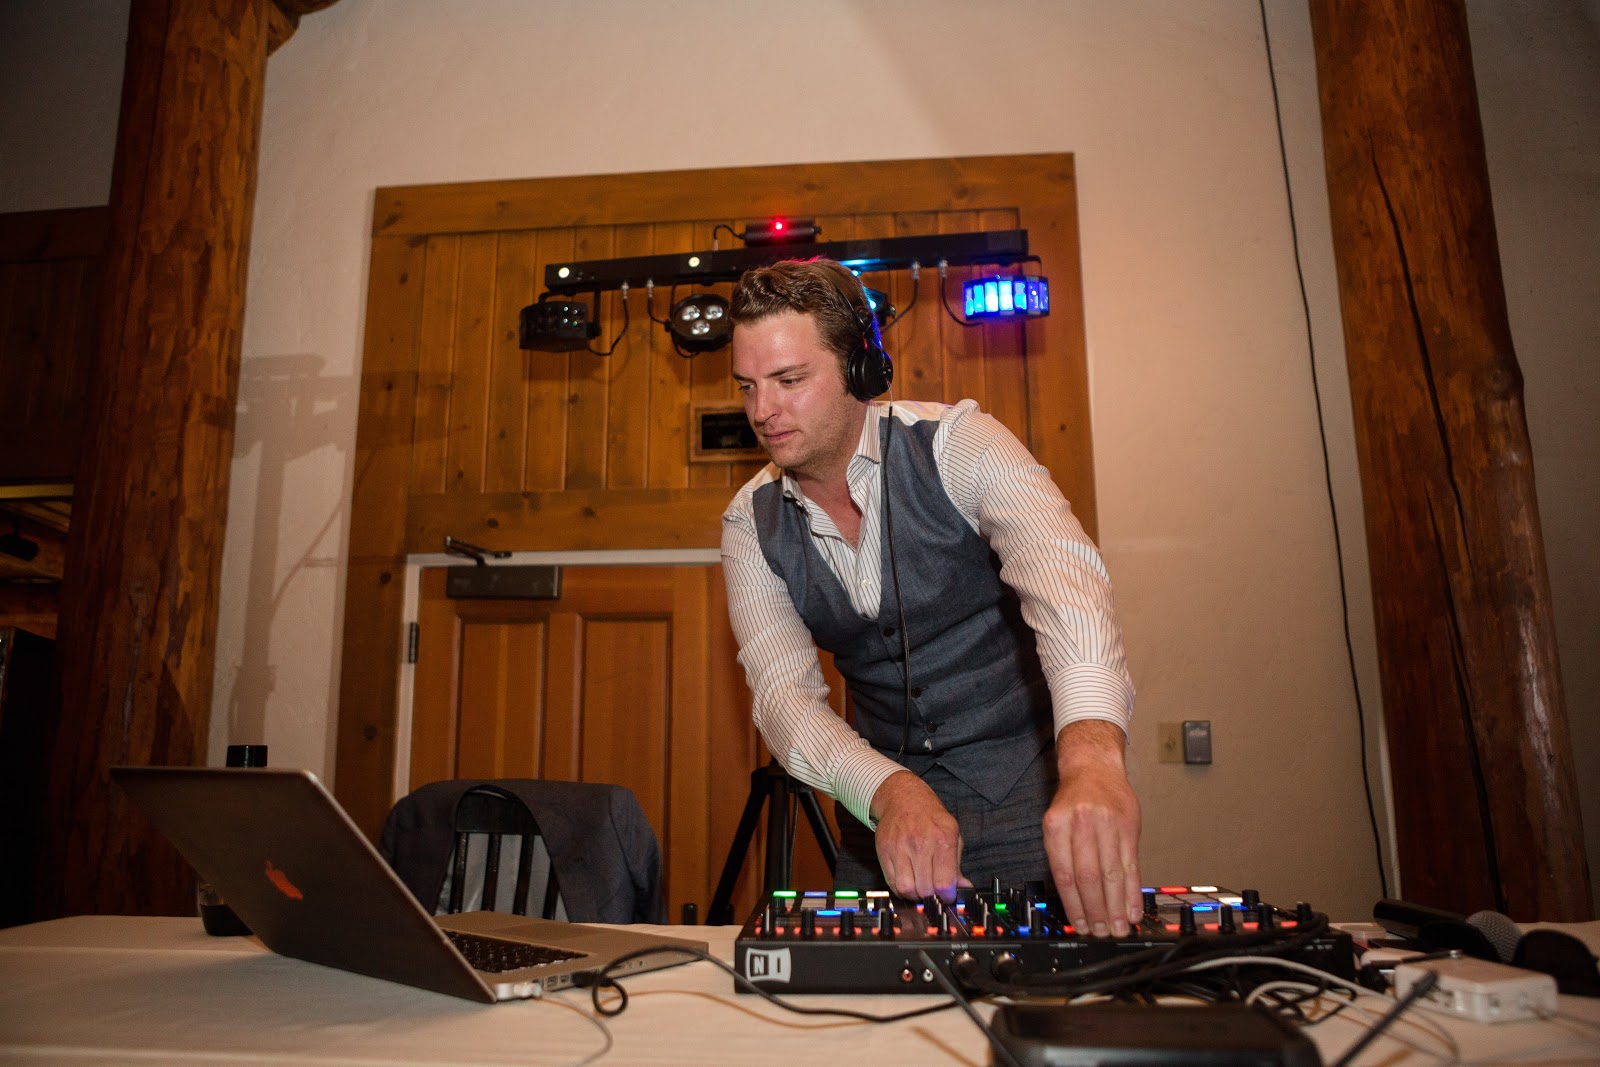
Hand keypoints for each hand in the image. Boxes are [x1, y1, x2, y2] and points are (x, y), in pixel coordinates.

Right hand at [870, 771, 970, 900]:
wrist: (904, 798)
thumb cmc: (932, 818)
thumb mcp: (953, 835)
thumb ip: (957, 865)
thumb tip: (965, 888)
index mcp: (943, 840)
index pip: (944, 883)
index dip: (947, 896)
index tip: (947, 896)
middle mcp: (920, 844)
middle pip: (925, 889)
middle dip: (932, 897)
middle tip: (934, 892)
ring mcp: (900, 847)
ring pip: (906, 889)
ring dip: (915, 895)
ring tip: (920, 888)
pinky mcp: (884, 851)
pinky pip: (891, 882)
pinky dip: (901, 889)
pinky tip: (909, 881)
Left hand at [1043, 721, 1141, 936]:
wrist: (1095, 767)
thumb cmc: (1074, 800)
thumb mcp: (1057, 822)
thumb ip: (1063, 856)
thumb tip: (1073, 901)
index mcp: (1057, 826)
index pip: (1065, 874)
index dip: (1074, 905)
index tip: (1080, 926)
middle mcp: (1082, 824)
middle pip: (1089, 877)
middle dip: (1096, 910)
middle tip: (1101, 932)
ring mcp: (1108, 825)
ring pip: (1112, 874)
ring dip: (1116, 906)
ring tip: (1118, 927)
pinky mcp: (1129, 827)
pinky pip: (1131, 865)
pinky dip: (1132, 891)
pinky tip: (1133, 909)